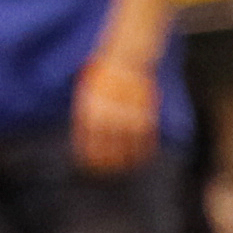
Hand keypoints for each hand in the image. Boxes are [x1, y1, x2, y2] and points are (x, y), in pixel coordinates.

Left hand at [71, 39, 161, 172]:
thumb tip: (88, 135)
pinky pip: (145, 141)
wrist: (126, 60)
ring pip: (128, 150)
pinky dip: (145, 151)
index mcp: (90, 111)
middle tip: (110, 173)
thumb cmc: (103, 72)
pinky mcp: (144, 117)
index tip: (93, 168)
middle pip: (108, 151)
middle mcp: (108, 118)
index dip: (91, 159)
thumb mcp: (86, 89)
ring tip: (128, 168)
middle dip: (109, 165)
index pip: (89, 144)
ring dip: (128, 162)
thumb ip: (87, 111)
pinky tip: (144, 156)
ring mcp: (127, 118)